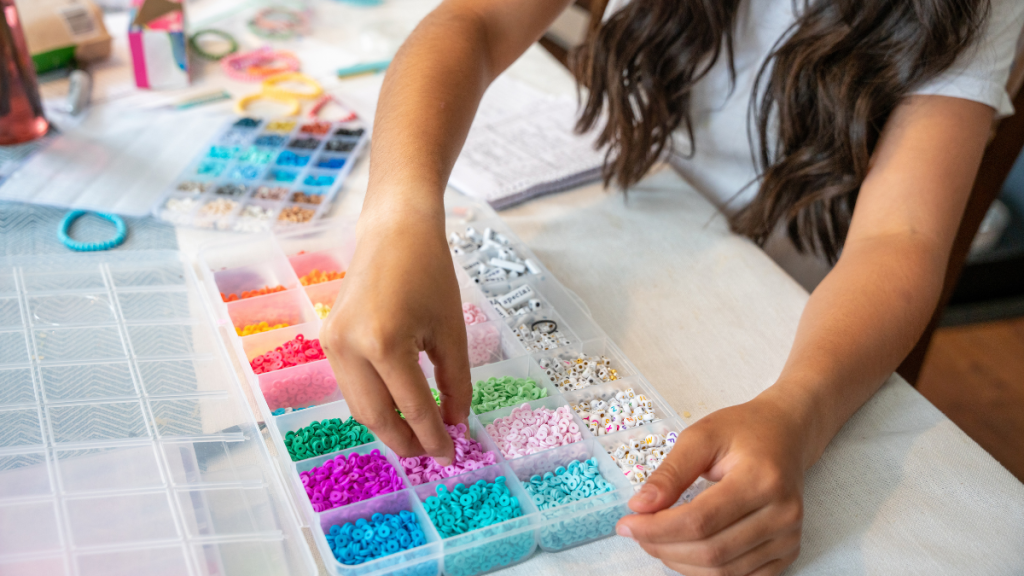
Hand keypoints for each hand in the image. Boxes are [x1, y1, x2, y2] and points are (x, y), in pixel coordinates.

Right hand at [320, 210, 470, 464]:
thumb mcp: (451, 331)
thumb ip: (455, 382)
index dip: (433, 436)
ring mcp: (333, 344)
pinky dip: (375, 403)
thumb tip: (455, 423)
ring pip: (360, 405)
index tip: (451, 455)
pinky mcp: (329, 339)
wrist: (394, 231)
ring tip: (418, 438)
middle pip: (376, 416)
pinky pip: (352, 385)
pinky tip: (399, 410)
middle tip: (432, 454)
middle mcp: (349, 347)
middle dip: (405, 441)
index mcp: (384, 343)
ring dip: (388, 427)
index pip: (412, 407)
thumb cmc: (429, 273)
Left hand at [616, 395, 806, 575]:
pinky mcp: (788, 552)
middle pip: (711, 551)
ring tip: (656, 540)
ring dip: (680, 562)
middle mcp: (782, 514)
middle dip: (663, 547)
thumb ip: (670, 473)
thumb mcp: (701, 437)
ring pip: (723, 571)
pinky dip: (705, 571)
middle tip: (636, 532)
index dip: (657, 529)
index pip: (700, 520)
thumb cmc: (743, 431)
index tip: (627, 523)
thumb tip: (640, 507)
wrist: (786, 434)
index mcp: (761, 480)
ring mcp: (788, 538)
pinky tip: (684, 551)